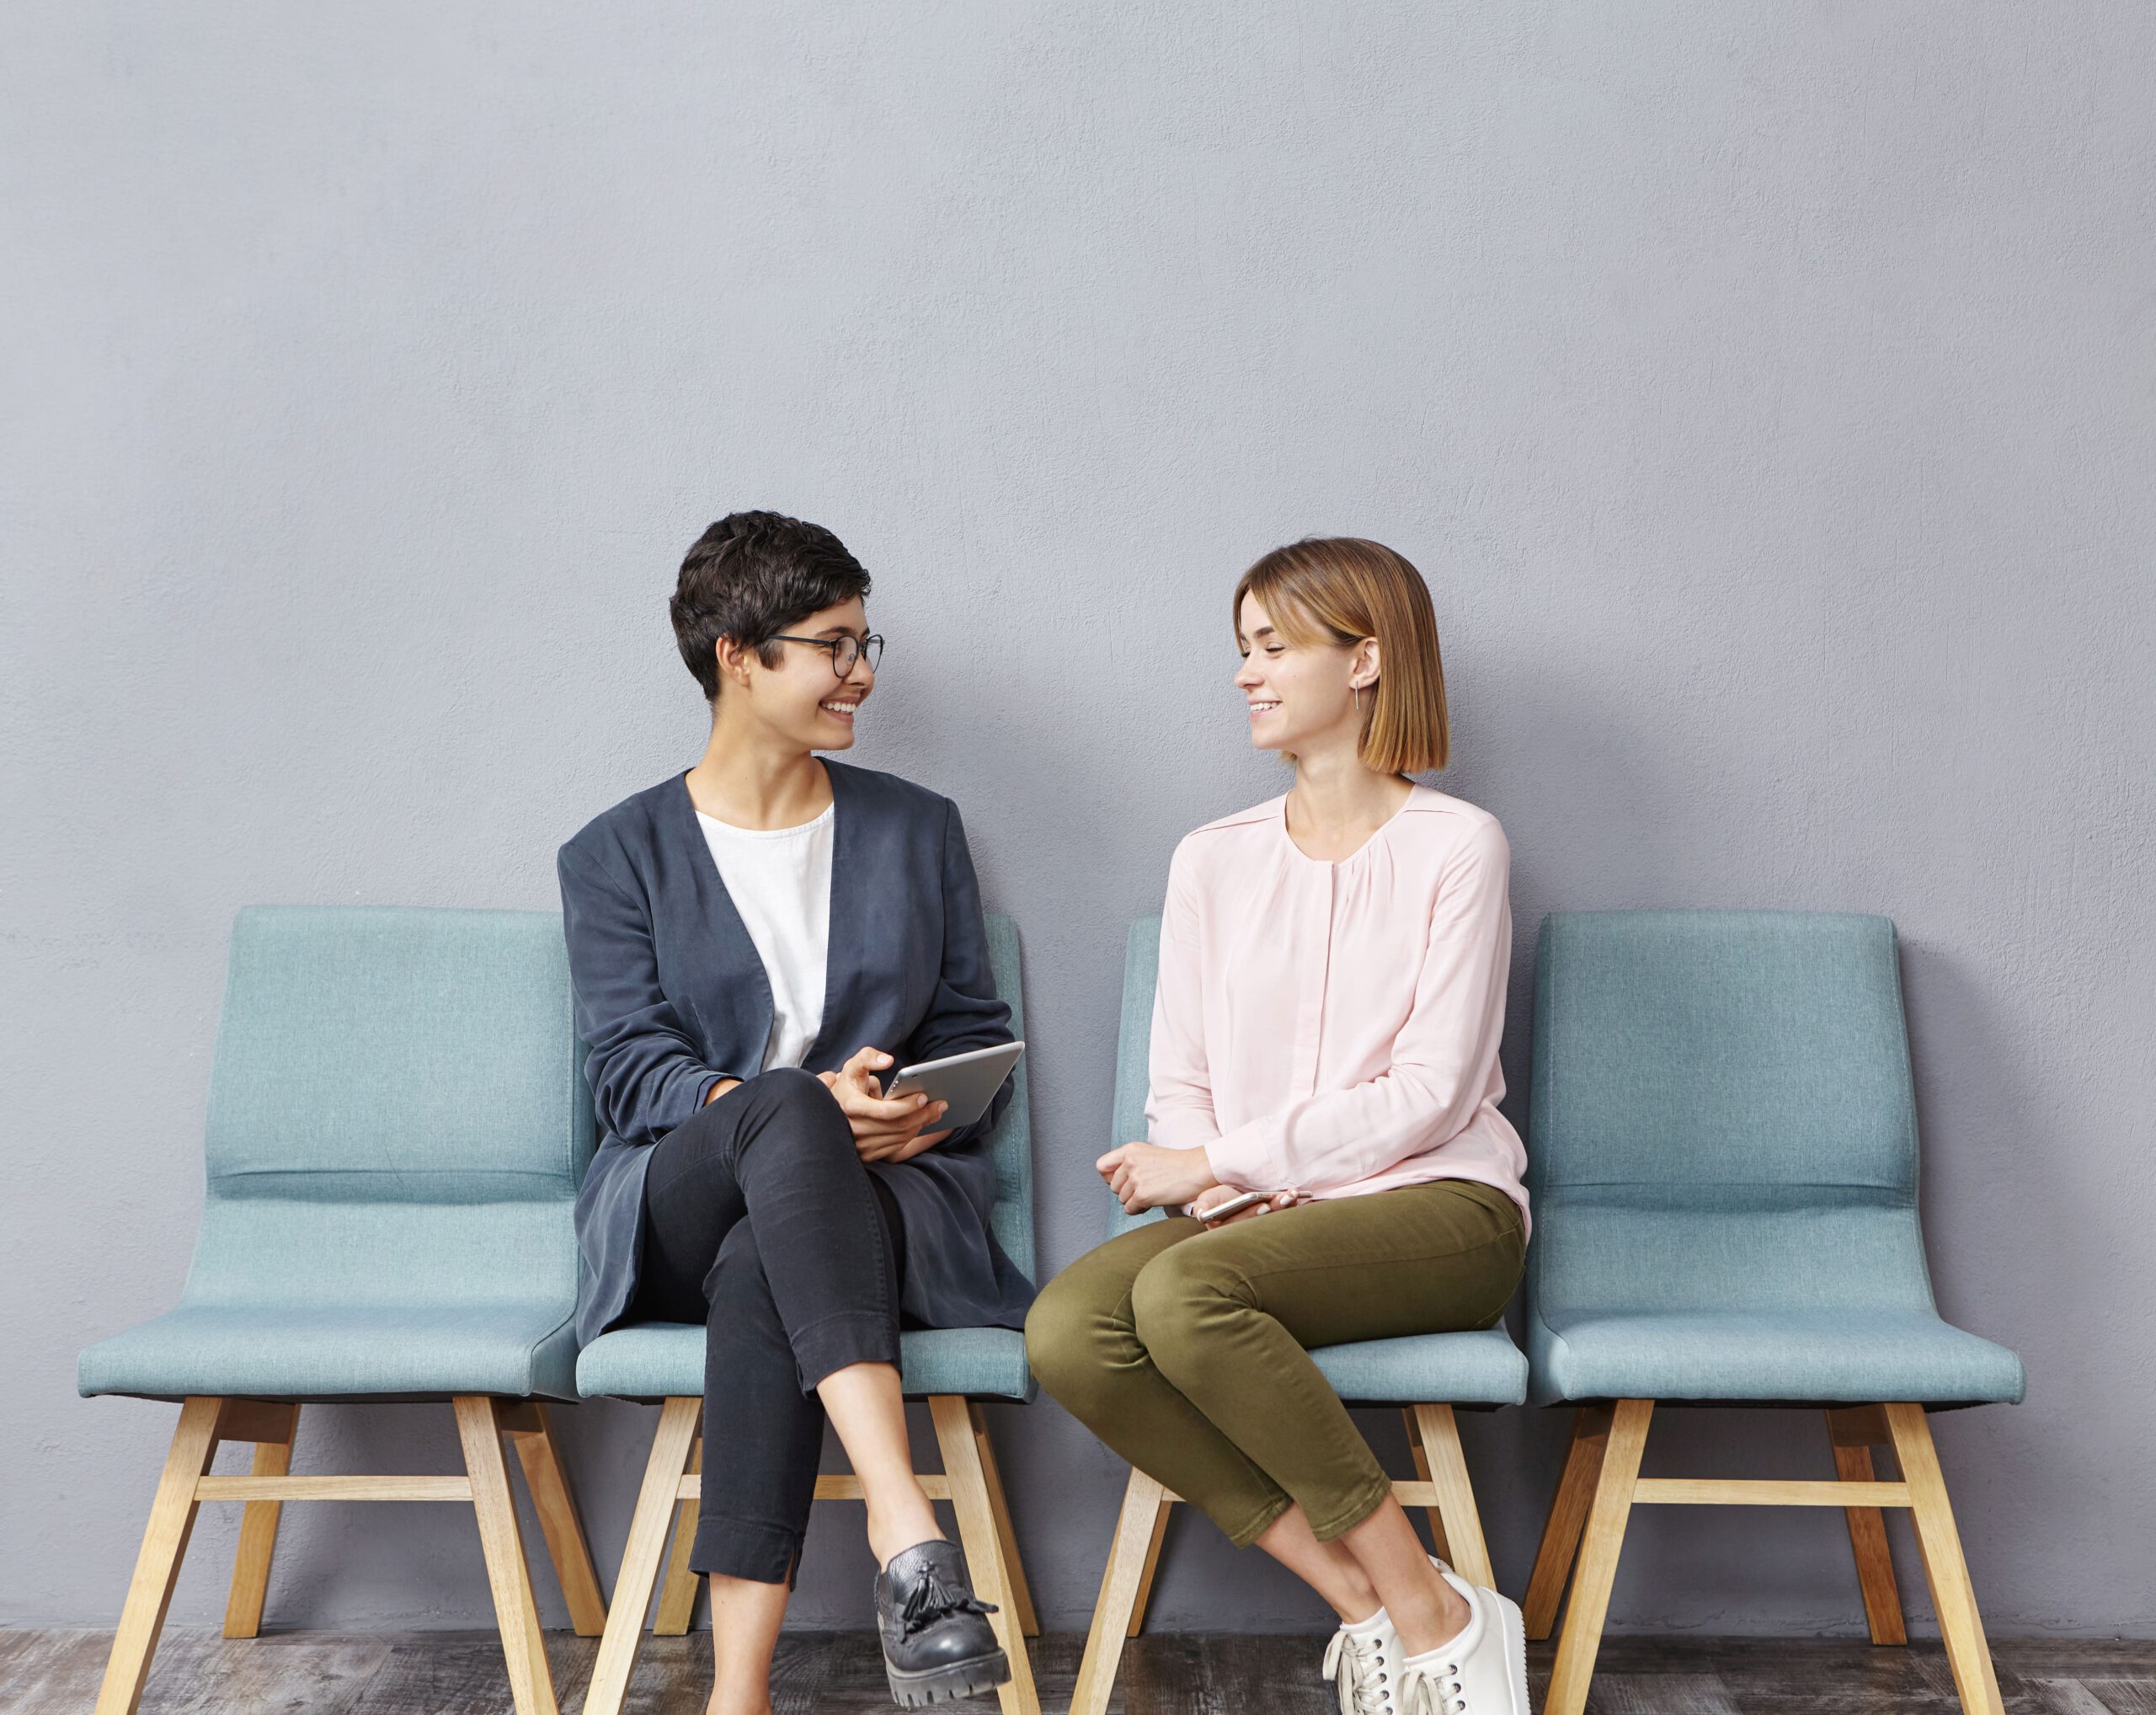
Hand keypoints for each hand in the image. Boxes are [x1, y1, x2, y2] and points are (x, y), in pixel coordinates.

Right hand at [819, 1046, 951, 1162]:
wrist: (830, 1114)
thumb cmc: (847, 1087)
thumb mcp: (853, 1067)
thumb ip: (868, 1057)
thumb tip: (887, 1061)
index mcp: (851, 1107)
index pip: (886, 1111)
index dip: (907, 1105)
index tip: (924, 1096)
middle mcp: (855, 1130)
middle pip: (897, 1126)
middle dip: (923, 1115)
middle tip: (941, 1104)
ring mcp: (861, 1145)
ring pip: (899, 1138)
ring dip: (921, 1125)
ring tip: (937, 1111)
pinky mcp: (867, 1155)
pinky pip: (896, 1147)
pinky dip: (912, 1135)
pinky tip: (924, 1123)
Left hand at [1095, 1141, 1219, 1213]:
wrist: (1198, 1170)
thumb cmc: (1178, 1165)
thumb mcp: (1149, 1154)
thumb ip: (1129, 1163)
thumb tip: (1110, 1181)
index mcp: (1130, 1150)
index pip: (1101, 1166)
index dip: (1110, 1177)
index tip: (1122, 1182)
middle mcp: (1130, 1162)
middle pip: (1112, 1187)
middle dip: (1126, 1191)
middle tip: (1146, 1189)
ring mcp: (1136, 1178)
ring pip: (1121, 1199)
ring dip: (1135, 1201)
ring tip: (1153, 1193)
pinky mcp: (1142, 1194)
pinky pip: (1129, 1209)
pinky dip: (1140, 1210)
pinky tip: (1153, 1202)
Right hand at [1191, 1185, 1301, 1225]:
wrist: (1226, 1198)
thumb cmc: (1214, 1201)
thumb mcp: (1205, 1201)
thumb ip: (1203, 1206)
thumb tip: (1201, 1213)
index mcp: (1231, 1229)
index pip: (1244, 1223)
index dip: (1255, 1214)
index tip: (1265, 1205)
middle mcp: (1247, 1231)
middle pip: (1264, 1221)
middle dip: (1276, 1208)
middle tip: (1287, 1196)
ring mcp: (1261, 1226)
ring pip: (1275, 1218)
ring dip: (1285, 1206)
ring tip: (1292, 1193)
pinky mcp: (1271, 1220)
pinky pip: (1282, 1215)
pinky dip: (1289, 1205)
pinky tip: (1294, 1196)